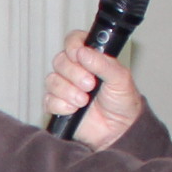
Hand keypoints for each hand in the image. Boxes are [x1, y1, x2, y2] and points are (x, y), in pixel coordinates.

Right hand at [45, 33, 142, 150]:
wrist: (118, 130)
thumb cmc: (122, 102)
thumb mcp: (120, 78)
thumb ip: (103, 63)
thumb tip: (83, 52)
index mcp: (90, 58)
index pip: (73, 41)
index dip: (73, 46)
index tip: (80, 57)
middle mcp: (75, 70)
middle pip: (59, 60)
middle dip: (74, 74)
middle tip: (90, 85)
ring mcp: (64, 88)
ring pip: (52, 80)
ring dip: (68, 91)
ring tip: (84, 101)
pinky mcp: (57, 106)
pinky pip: (48, 100)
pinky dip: (62, 105)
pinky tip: (74, 110)